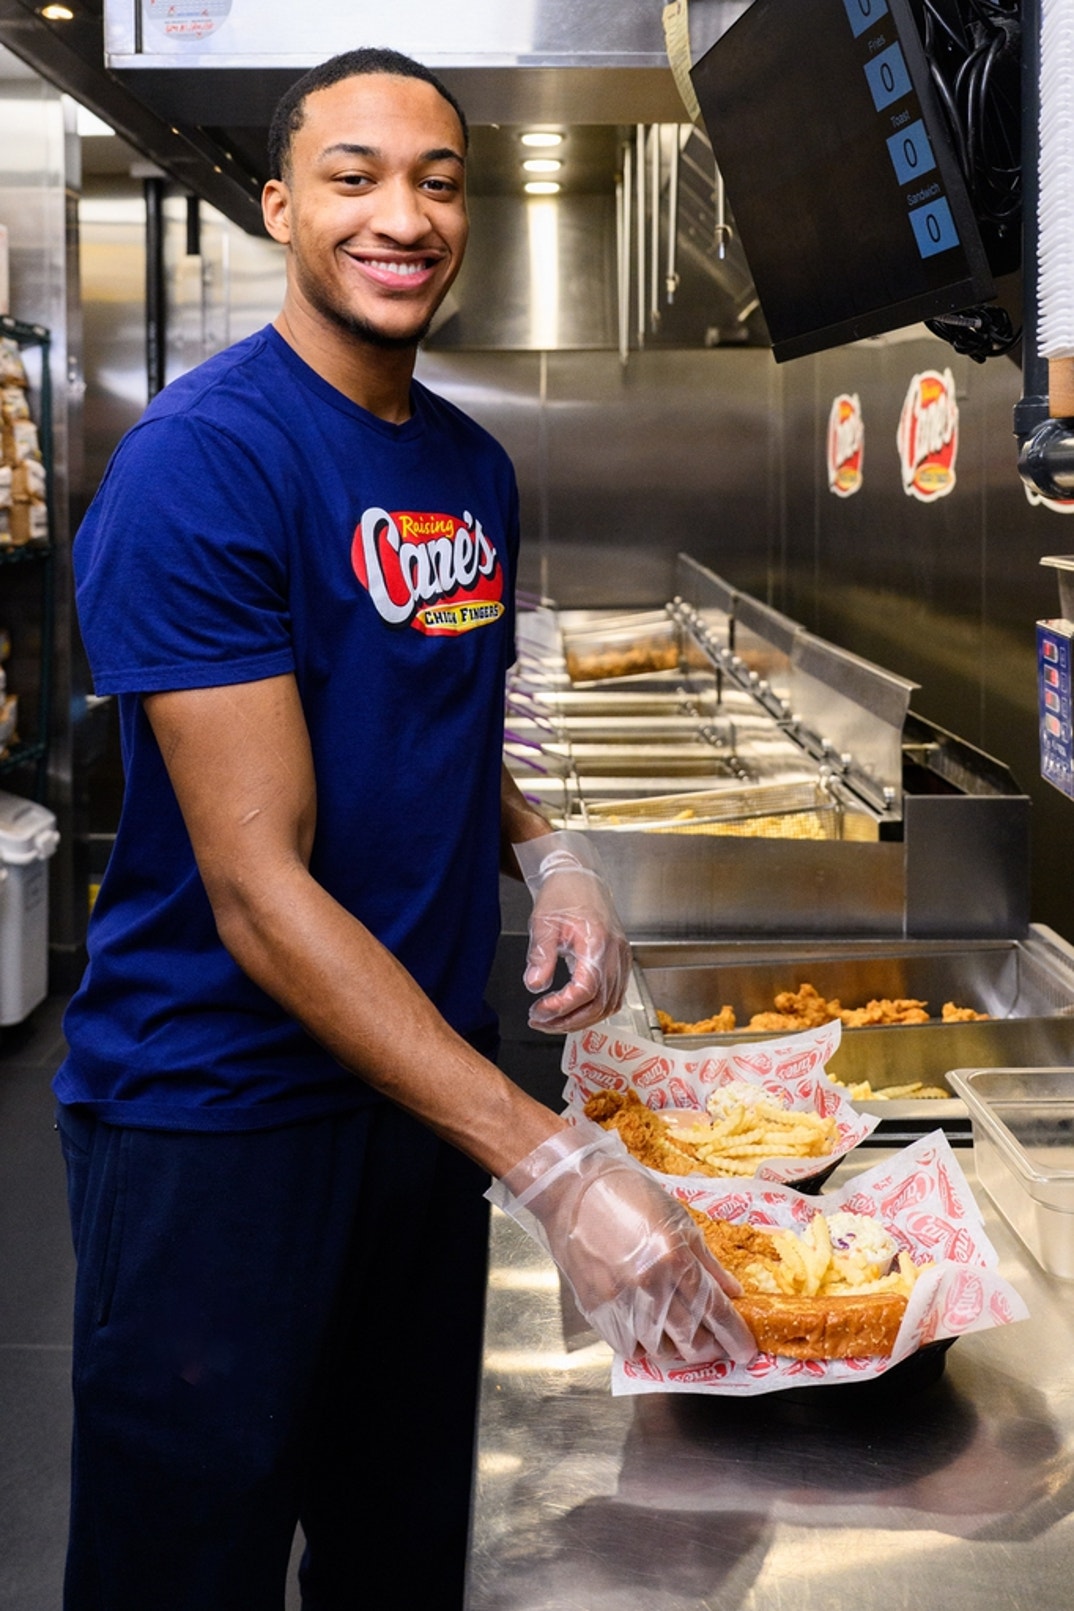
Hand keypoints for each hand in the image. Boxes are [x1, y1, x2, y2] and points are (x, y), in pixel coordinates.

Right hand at [487, 1119, 756, 1363]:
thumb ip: (707, 1262)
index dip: (735, 1337)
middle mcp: (650, 1285)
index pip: (715, 1312)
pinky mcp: (596, 1309)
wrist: (573, 1188)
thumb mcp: (678, 1220)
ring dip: (676, 1350)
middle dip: (710, 1349)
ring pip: (659, 1350)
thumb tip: (731, 1292)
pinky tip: (649, 1332)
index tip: (746, 1351)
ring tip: (682, 1339)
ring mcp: (620, 1301)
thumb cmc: (627, 1193)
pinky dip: (643, 1346)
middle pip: (690, 1340)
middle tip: (715, 1345)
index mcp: (675, 1258)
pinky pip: (627, 1346)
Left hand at [514, 832, 631, 1031]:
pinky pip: (614, 995)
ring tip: (552, 1020)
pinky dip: (594, 1009)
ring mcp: (621, 957)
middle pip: (600, 1003)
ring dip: (581, 1019)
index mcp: (597, 941)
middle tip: (541, 1022)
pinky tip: (573, 1010)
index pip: (586, 988)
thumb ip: (540, 955)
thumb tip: (535, 985)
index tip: (539, 1010)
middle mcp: (615, 952)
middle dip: (569, 1020)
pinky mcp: (620, 960)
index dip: (562, 1006)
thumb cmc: (562, 894)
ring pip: (609, 1004)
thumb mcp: (543, 922)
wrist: (579, 877)